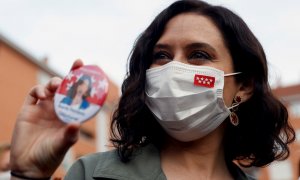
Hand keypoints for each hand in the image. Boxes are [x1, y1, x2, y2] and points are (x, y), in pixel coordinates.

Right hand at [10, 60, 83, 177]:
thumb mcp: (62, 145)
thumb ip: (69, 135)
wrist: (29, 166)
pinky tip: (43, 95)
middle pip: (66, 87)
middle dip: (72, 74)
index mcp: (70, 115)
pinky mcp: (29, 110)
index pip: (79, 96)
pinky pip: (34, 93)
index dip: (84, 84)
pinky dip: (38, 90)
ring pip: (50, 87)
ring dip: (55, 82)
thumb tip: (76, 123)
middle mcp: (58, 109)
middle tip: (78, 64)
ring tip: (57, 85)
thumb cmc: (50, 155)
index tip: (92, 72)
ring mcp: (43, 108)